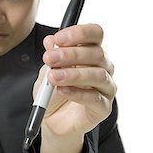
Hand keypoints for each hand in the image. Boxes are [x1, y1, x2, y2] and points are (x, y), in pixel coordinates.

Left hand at [34, 24, 115, 152]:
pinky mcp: (103, 108)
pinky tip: (63, 90)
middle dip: (70, 54)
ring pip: (98, 75)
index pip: (95, 34)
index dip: (79, 33)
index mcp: (91, 53)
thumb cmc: (53, 92)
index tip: (58, 39)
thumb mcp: (47, 71)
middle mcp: (103, 67)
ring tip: (54, 77)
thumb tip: (50, 41)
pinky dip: (77, 93)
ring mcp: (106, 88)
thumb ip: (52, 56)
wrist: (52, 120)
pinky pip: (95, 98)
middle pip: (96, 53)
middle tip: (49, 58)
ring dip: (73, 74)